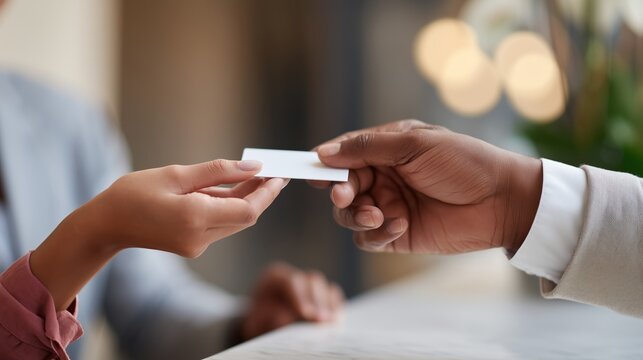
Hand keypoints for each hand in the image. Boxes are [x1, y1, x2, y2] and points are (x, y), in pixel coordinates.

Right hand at [31, 159, 286, 309]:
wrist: (106, 225)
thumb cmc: (133, 193)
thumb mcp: (176, 174)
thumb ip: (218, 171)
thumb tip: (253, 166)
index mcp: (194, 218)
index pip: (248, 210)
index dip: (267, 193)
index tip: (279, 175)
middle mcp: (200, 238)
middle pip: (245, 217)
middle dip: (260, 194)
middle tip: (271, 171)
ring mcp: (197, 246)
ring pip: (234, 221)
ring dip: (244, 199)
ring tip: (251, 174)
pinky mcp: (193, 246)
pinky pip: (220, 224)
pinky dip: (227, 206)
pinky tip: (227, 189)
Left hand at [241, 263, 343, 339]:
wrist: (264, 323)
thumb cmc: (259, 321)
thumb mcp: (257, 321)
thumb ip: (269, 318)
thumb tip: (285, 318)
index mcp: (275, 277)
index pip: (291, 281)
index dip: (300, 296)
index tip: (306, 313)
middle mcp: (295, 276)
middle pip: (312, 280)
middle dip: (318, 301)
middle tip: (321, 319)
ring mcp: (310, 284)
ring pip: (325, 286)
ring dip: (330, 305)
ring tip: (331, 322)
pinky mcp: (322, 294)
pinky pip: (333, 296)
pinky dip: (336, 307)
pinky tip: (336, 321)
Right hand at [314, 120, 541, 253]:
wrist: (503, 201)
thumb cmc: (464, 162)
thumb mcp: (414, 145)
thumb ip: (367, 148)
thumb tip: (324, 152)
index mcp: (387, 150)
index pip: (346, 154)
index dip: (327, 163)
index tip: (311, 172)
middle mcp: (384, 178)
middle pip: (343, 187)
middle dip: (341, 192)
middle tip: (346, 197)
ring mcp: (390, 207)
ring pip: (350, 215)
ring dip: (357, 216)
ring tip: (379, 215)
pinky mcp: (397, 234)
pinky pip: (368, 238)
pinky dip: (377, 233)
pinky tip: (399, 225)